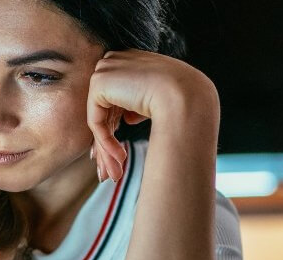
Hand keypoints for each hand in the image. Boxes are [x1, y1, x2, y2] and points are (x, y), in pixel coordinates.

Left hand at [87, 49, 218, 181]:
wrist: (187, 96)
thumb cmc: (182, 100)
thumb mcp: (156, 103)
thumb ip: (138, 107)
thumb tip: (127, 118)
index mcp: (129, 62)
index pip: (113, 100)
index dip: (113, 129)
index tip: (115, 155)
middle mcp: (114, 62)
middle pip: (103, 111)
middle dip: (106, 145)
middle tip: (108, 171)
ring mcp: (105, 71)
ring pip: (99, 119)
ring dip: (106, 150)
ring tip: (115, 174)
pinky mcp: (99, 84)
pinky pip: (96, 121)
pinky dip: (106, 142)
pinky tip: (120, 159)